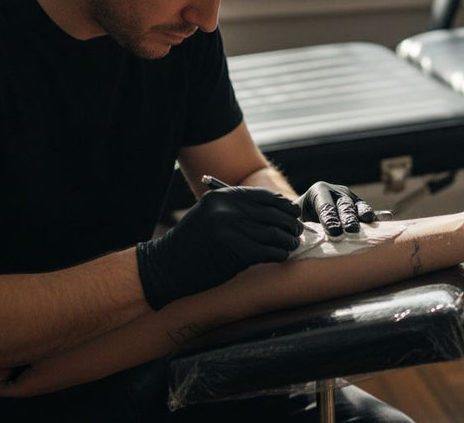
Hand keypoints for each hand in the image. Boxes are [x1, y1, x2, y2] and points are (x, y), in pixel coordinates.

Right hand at [137, 186, 301, 309]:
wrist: (166, 267)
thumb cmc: (192, 243)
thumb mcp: (210, 215)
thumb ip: (237, 210)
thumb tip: (276, 211)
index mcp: (221, 196)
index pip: (263, 197)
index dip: (283, 205)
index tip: (293, 212)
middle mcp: (226, 210)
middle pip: (271, 214)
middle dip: (289, 223)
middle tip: (297, 231)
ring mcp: (230, 231)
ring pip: (273, 234)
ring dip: (287, 240)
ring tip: (292, 244)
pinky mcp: (235, 252)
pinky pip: (268, 251)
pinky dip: (279, 254)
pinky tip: (282, 256)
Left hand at [295, 181, 374, 239]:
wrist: (310, 213)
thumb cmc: (301, 219)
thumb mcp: (296, 218)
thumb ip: (298, 223)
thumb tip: (296, 233)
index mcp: (319, 191)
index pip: (325, 205)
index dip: (329, 219)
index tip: (333, 232)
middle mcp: (337, 192)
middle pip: (344, 205)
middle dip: (347, 218)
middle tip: (350, 230)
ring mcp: (351, 198)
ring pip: (358, 206)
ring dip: (363, 215)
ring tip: (368, 223)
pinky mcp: (361, 206)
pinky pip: (369, 211)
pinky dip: (377, 216)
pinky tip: (385, 218)